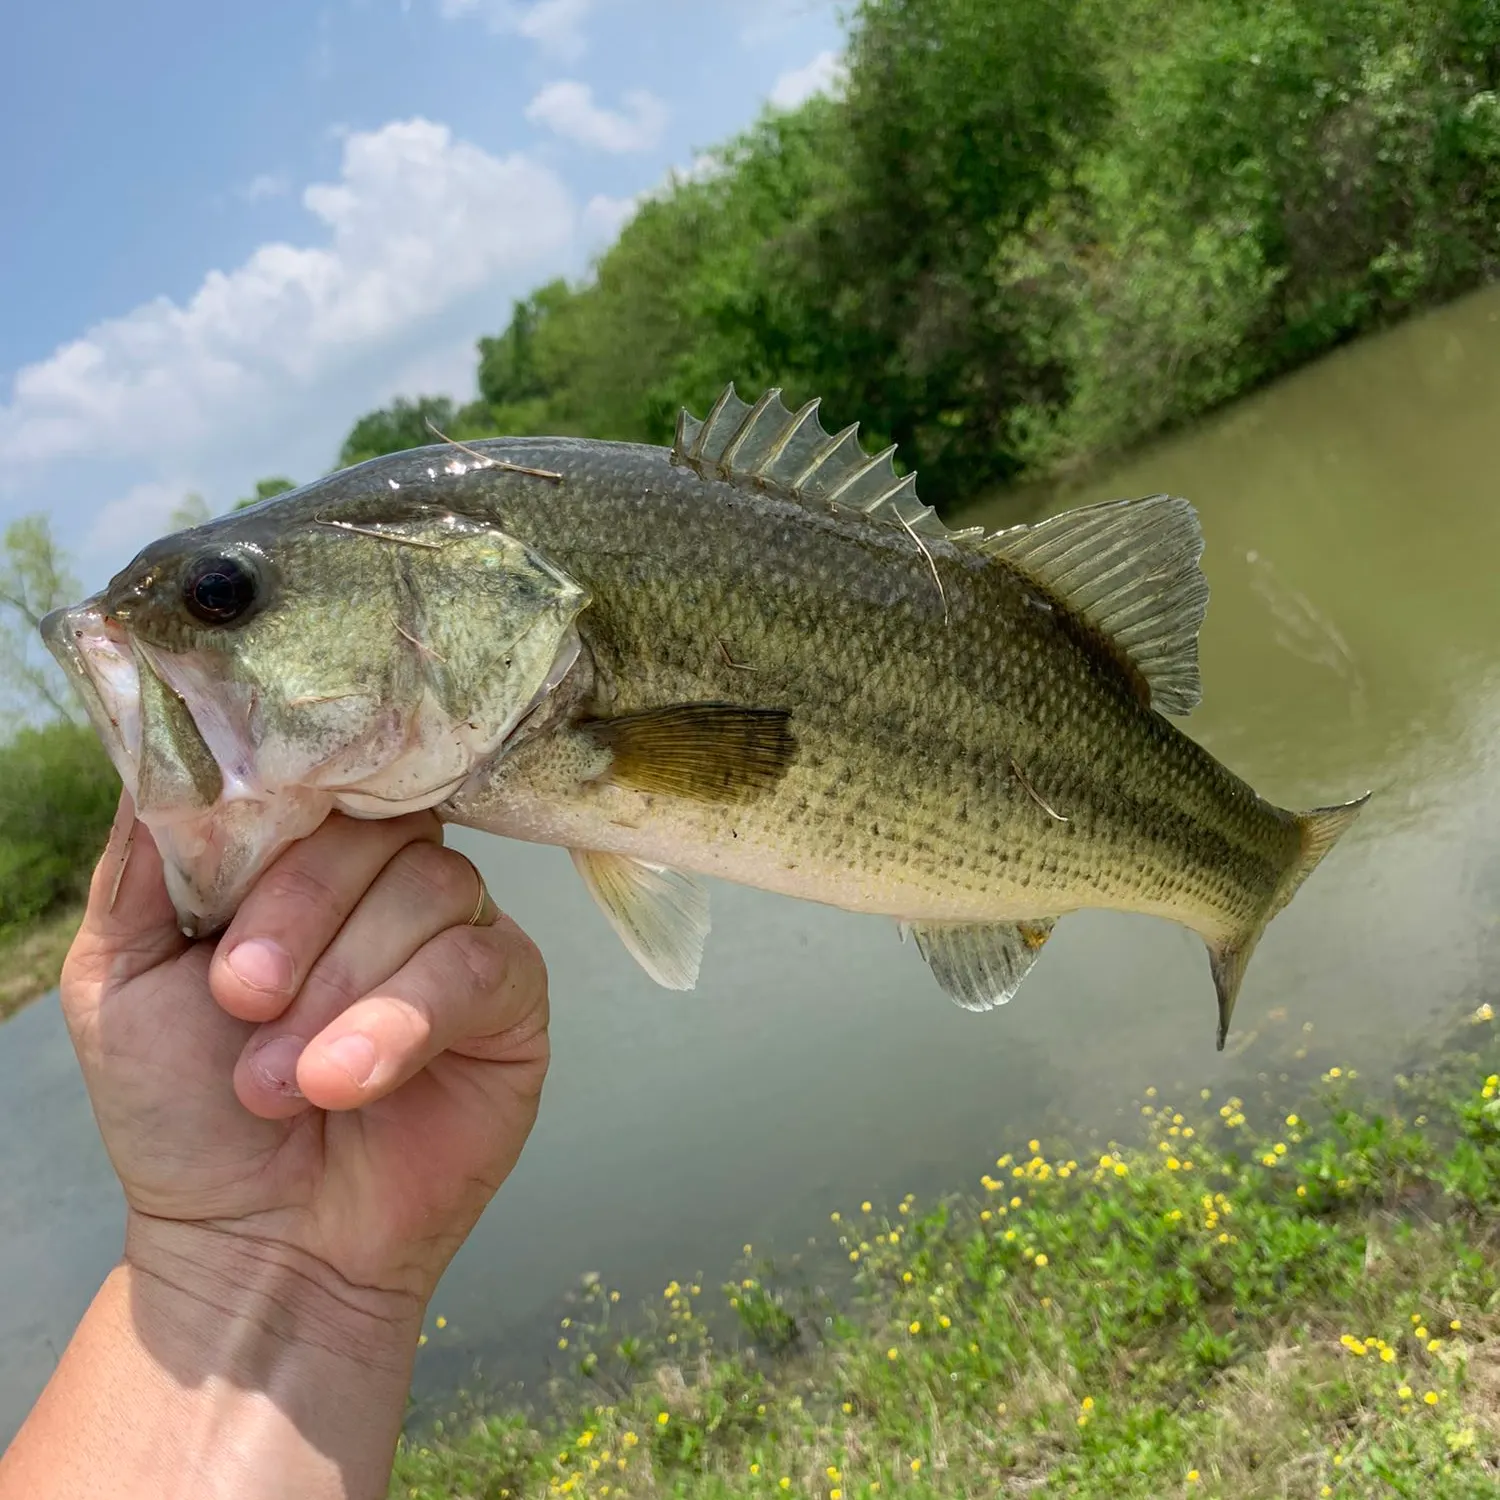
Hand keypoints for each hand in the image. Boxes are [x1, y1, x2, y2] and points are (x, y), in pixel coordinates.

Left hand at [61, 794, 548, 1316]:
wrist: (254, 1241)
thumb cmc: (186, 1112)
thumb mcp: (120, 975)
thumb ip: (141, 862)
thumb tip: (164, 741)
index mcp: (304, 859)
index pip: (321, 779)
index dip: (278, 813)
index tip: (216, 900)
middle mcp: (388, 881)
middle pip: (381, 826)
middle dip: (300, 911)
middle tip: (239, 1000)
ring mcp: (457, 933)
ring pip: (434, 889)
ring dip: (345, 985)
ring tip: (280, 1080)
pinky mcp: (511, 998)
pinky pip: (481, 965)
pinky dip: (405, 1019)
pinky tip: (347, 1082)